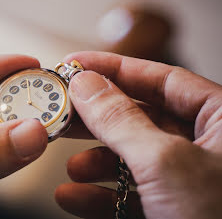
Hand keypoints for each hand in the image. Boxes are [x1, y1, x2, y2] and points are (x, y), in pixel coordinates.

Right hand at [55, 51, 221, 218]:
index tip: (76, 64)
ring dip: (95, 163)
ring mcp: (189, 182)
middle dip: (97, 119)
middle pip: (140, 117)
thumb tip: (86, 83)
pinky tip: (73, 197)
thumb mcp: (166, 163)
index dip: (116, 69)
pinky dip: (99, 196)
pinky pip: (130, 194)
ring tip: (71, 166)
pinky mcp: (173, 211)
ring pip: (132, 158)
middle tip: (62, 112)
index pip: (162, 78)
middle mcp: (207, 147)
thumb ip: (121, 119)